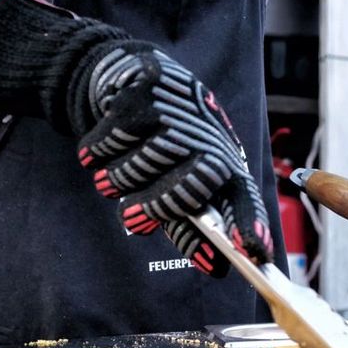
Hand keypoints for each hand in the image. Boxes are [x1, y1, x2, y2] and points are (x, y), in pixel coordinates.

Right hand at [74, 44, 273, 275]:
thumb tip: (213, 267)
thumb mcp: (177, 187)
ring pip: (147, 160)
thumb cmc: (160, 148)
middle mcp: (209, 135)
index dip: (250, 222)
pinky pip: (116, 134)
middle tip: (130, 216)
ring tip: (109, 179)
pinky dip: (99, 150)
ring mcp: (181, 110)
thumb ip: (190, 228)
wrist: (130, 81)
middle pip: (192, 183)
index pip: (243, 196)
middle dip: (156, 205)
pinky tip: (94, 153)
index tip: (253, 251)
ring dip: (119, 177)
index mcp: (224, 163)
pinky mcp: (149, 87)